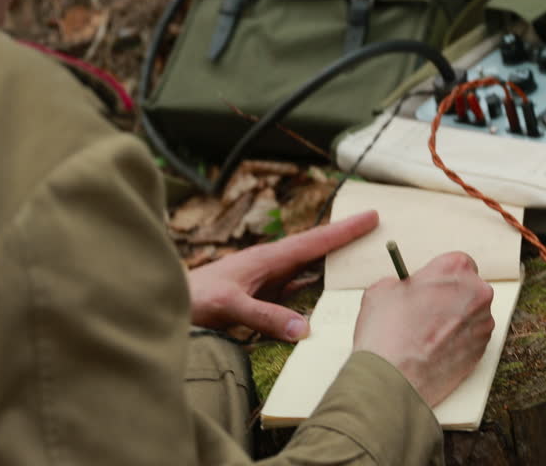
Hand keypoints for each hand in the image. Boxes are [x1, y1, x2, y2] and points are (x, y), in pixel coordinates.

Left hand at [188, 210, 377, 340]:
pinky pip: (298, 286)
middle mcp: (272, 263)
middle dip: (346, 238)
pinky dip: (316, 286)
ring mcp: (268, 278)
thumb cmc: (193, 298)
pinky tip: (327, 292)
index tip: (372, 216)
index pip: (315, 241)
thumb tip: (304, 329)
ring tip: (361, 258)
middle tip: (378, 228)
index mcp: (268, 258)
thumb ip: (264, 316)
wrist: (167, 301)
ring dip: (333, 262)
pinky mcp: (262, 294)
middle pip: (318, 248)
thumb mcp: (229, 307)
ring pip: (310, 267)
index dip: (345, 230)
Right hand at [353, 252, 494, 406]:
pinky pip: (471, 338)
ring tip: (426, 333)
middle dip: (450, 296)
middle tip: (426, 309)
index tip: (430, 284)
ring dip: (454, 319)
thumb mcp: (382, 289)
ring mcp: (483, 324)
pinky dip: (457, 341)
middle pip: (468, 288)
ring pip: (471, 314)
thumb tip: (406, 288)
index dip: (442, 275)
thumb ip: (402, 282)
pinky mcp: (483, 350)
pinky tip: (433, 349)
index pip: (458, 262)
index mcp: (455, 270)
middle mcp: (476, 293)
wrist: (393, 379)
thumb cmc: (387, 333)